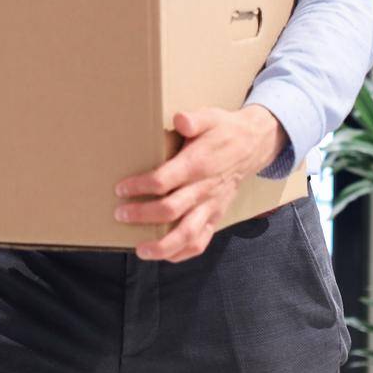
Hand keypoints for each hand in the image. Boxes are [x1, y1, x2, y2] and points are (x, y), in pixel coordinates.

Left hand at [112, 105, 287, 261]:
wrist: (252, 146)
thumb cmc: (223, 131)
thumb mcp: (210, 116)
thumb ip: (194, 119)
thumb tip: (181, 120)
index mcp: (198, 164)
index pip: (164, 181)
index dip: (140, 186)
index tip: (120, 189)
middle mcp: (204, 189)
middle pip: (171, 210)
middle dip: (142, 215)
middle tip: (119, 214)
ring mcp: (211, 207)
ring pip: (187, 234)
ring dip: (162, 246)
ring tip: (140, 250)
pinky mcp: (216, 217)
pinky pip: (201, 242)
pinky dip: (182, 253)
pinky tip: (164, 256)